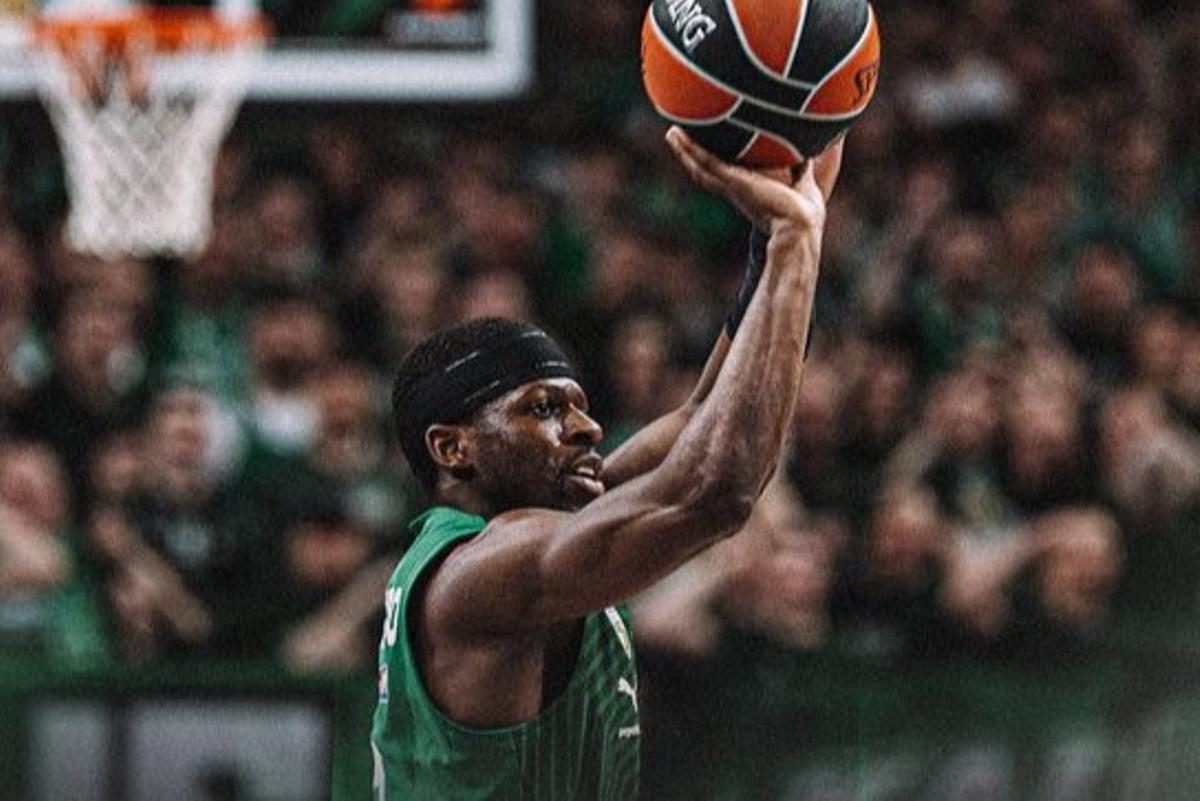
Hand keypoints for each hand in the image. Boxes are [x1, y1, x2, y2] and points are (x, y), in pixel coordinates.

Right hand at [665, 127, 842, 236]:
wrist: (800, 226)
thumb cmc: (804, 213)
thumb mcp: (802, 181)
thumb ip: (801, 166)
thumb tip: (810, 150)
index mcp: (750, 189)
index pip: (727, 173)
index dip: (716, 162)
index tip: (708, 148)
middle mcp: (736, 188)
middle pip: (707, 170)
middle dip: (693, 156)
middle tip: (679, 139)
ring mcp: (732, 185)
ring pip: (701, 167)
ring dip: (685, 150)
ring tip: (672, 134)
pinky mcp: (732, 182)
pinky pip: (706, 163)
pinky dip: (690, 150)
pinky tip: (678, 136)